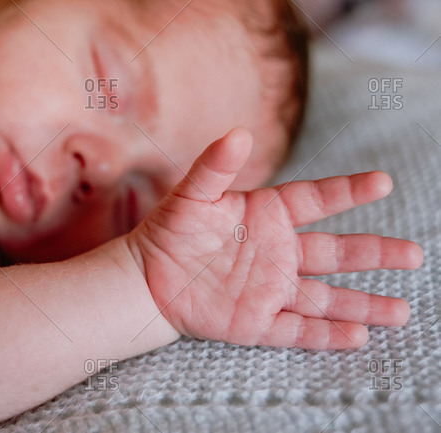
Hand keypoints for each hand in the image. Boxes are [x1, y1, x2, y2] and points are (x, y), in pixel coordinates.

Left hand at [127, 127, 422, 349]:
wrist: (147, 278)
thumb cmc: (170, 231)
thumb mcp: (191, 195)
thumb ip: (214, 167)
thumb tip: (239, 133)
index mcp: (268, 217)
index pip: (316, 201)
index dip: (348, 192)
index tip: (383, 182)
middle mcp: (279, 253)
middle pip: (336, 253)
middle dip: (374, 253)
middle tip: (414, 255)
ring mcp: (270, 289)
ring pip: (326, 297)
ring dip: (362, 304)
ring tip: (401, 310)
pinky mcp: (257, 321)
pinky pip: (297, 329)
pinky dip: (326, 334)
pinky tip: (358, 336)